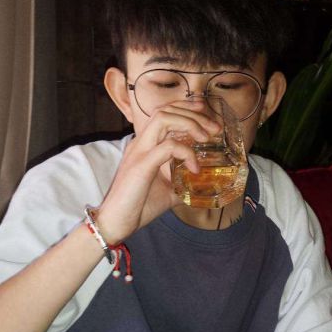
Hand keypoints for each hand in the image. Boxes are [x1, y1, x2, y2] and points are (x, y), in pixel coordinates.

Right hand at [94, 101, 220, 243]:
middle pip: (166, 110)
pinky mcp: (141, 165)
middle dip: (194, 113)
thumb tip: (202, 185)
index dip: (187, 108)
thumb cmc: (138, 207)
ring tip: (207, 138)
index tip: (207, 115)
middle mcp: (140, 142)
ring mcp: (140, 151)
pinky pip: (167, 146)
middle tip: (215, 129)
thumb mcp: (168, 192)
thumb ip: (183, 183)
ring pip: (163, 118)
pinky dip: (186, 153)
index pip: (165, 113)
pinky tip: (195, 168)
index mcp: (145, 145)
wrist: (116, 223)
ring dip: (189, 123)